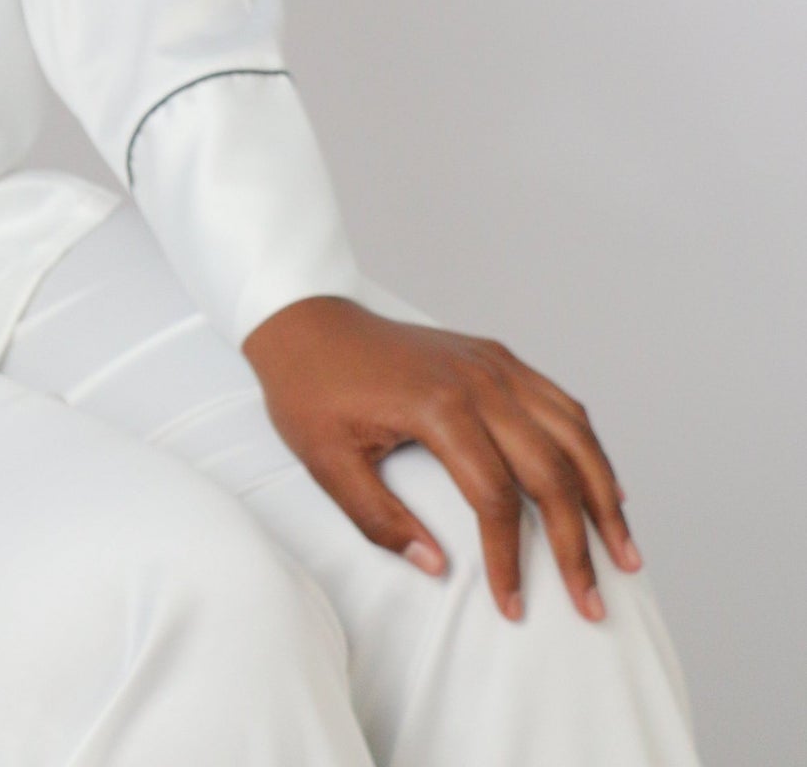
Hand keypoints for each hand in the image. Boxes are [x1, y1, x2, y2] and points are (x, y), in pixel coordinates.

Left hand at [241, 296, 642, 622]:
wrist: (303, 321)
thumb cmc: (310, 392)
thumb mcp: (325, 464)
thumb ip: (381, 521)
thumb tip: (439, 570)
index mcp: (438, 407)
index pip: (496, 498)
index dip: (511, 560)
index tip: (514, 609)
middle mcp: (479, 381)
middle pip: (550, 470)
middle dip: (578, 544)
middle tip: (595, 603)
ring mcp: (493, 363)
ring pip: (572, 433)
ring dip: (605, 495)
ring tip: (626, 553)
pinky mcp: (496, 356)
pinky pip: (560, 403)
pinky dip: (589, 447)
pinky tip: (607, 485)